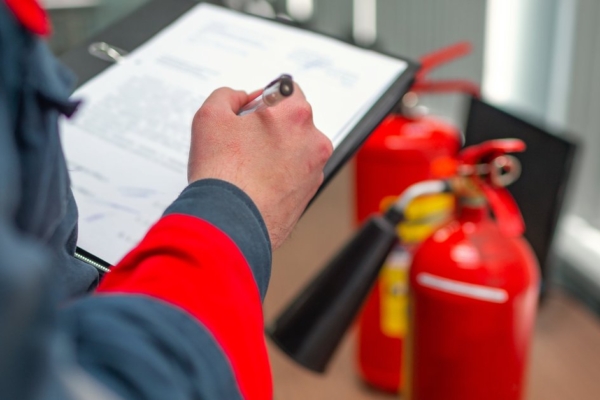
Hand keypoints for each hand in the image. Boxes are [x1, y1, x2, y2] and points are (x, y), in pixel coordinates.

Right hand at [188, 85, 332, 249]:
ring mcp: (314, 169)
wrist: (230, 224)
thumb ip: (227, 96)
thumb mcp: (210, 116)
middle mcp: (313, 140)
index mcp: (295, 114)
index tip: (251, 111)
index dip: (265, 98)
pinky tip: (256, 183)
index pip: (288, 89)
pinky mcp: (309, 193)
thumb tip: (239, 98)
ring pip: (295, 148)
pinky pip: (296, 173)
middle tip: (243, 141)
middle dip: (271, 125)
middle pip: (293, 120)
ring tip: (247, 166)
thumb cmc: (223, 174)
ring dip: (276, 151)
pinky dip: (280, 174)